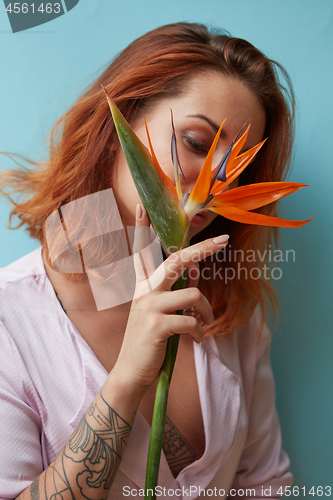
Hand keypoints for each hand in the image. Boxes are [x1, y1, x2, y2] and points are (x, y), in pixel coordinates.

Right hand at [113, 204, 228, 397]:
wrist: (131, 372)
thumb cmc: (149, 341)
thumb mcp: (161, 312)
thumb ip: (177, 291)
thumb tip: (197, 272)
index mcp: (143, 285)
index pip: (141, 250)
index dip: (140, 227)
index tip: (142, 205)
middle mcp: (144, 290)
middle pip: (176, 260)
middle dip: (202, 249)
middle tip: (223, 241)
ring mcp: (148, 306)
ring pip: (193, 295)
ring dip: (207, 312)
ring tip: (205, 324)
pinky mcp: (156, 325)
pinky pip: (192, 321)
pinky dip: (201, 331)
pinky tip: (197, 340)